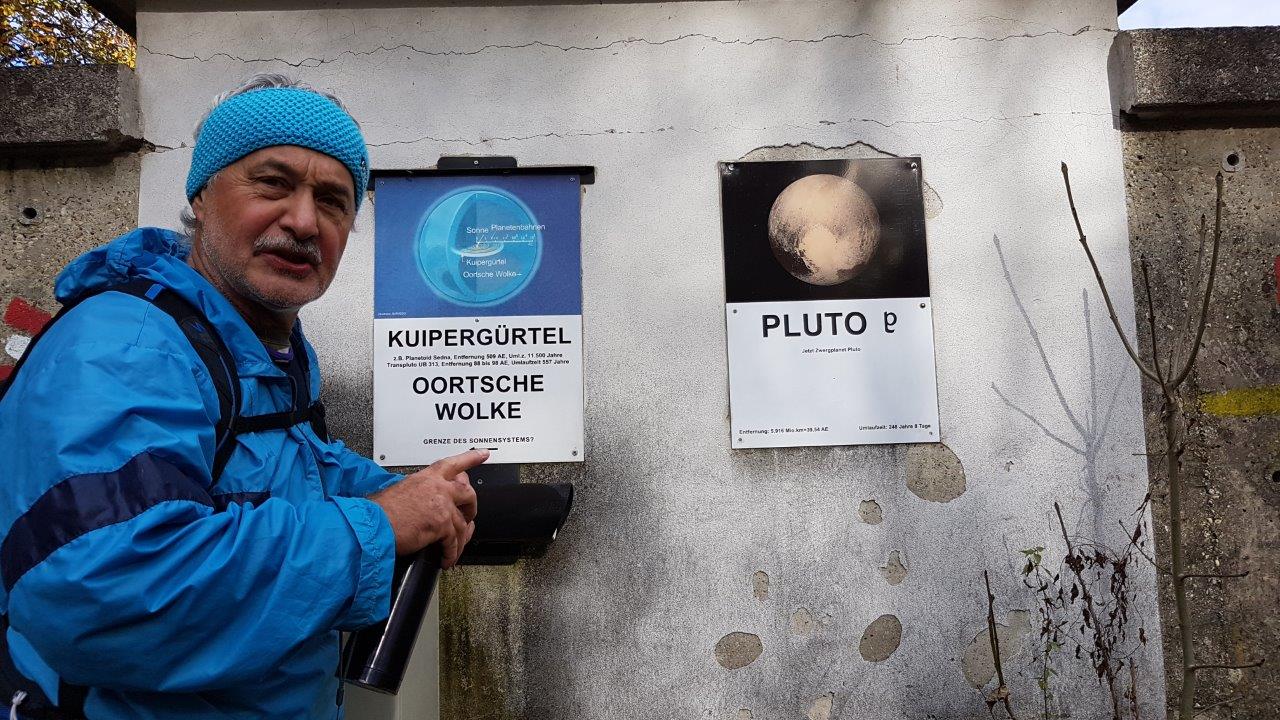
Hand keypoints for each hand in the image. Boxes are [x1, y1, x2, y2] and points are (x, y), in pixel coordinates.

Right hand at [370, 448, 486, 566]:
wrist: (372, 525)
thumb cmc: (379, 511)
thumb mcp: (401, 490)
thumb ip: (419, 492)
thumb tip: (422, 501)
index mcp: (427, 477)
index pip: (454, 463)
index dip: (471, 458)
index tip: (484, 454)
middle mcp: (437, 487)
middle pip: (468, 493)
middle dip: (471, 507)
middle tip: (469, 516)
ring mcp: (442, 505)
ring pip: (463, 523)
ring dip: (460, 539)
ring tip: (453, 549)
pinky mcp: (441, 524)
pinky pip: (454, 542)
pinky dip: (451, 553)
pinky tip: (447, 559)